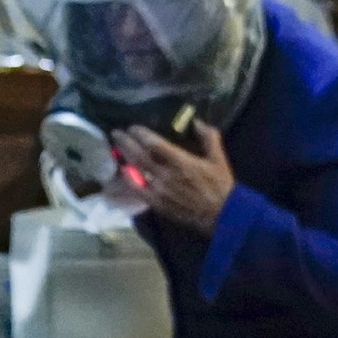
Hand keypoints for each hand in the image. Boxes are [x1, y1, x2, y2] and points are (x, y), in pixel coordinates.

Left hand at [119, 125, 234, 233]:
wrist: (222, 214)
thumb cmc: (220, 185)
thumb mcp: (218, 158)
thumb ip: (208, 137)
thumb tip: (196, 122)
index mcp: (181, 161)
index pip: (154, 144)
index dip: (141, 134)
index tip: (133, 128)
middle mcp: (167, 175)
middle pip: (140, 155)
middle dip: (126, 143)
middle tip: (117, 133)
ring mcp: (160, 191)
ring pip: (137, 171)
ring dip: (125, 158)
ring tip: (116, 148)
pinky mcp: (158, 203)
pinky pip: (138, 191)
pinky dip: (129, 180)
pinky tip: (123, 172)